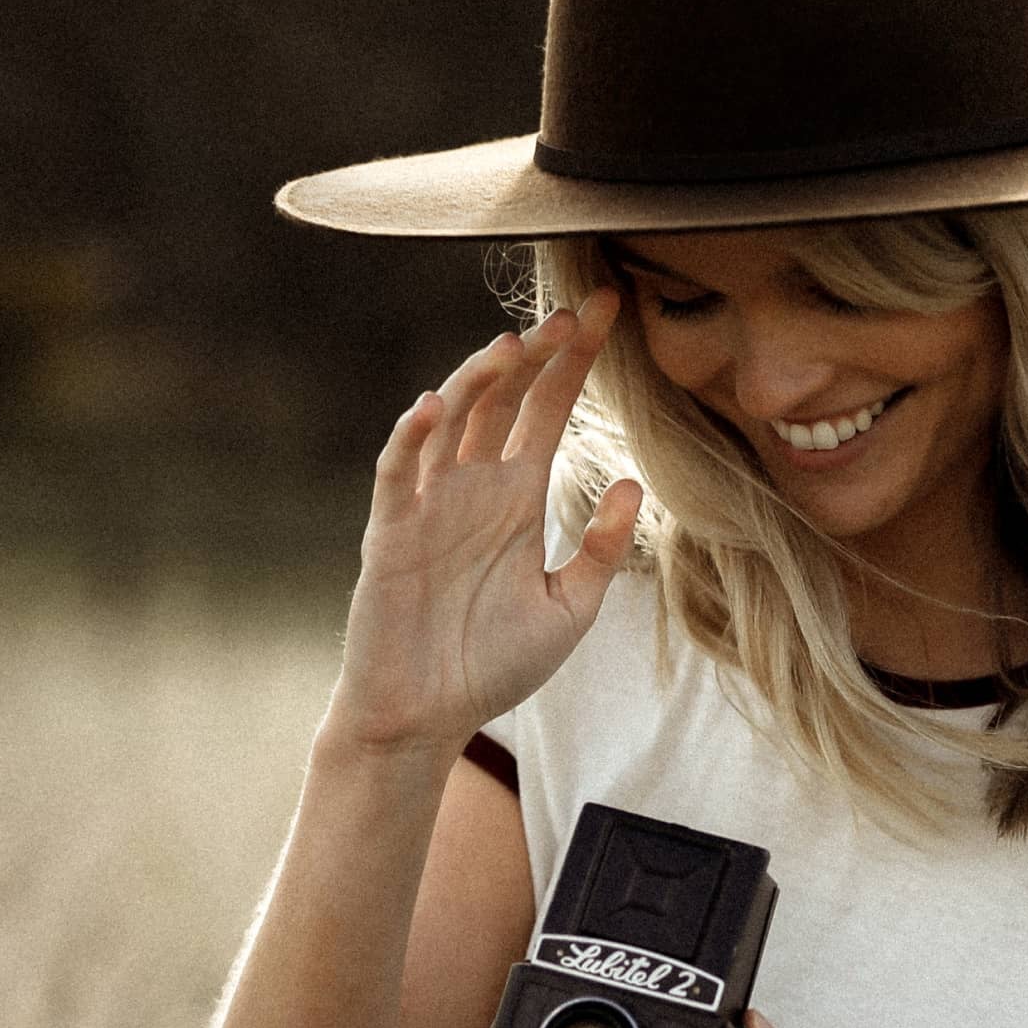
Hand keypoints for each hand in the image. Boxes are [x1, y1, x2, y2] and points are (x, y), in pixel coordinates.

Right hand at [330, 289, 642, 754]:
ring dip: (477, 381)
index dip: (576, 361)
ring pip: (451, 422)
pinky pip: (399, 474)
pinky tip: (433, 407)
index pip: (549, 408)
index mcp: (518, 497)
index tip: (610, 310)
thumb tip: (635, 484)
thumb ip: (599, 548)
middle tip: (570, 313)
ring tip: (511, 347)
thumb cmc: (491, 664)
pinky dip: (412, 438)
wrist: (426, 717)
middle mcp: (474, 487)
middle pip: (504, 399)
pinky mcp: (391, 534)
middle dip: (535, 354)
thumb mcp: (569, 608)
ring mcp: (430, 505)